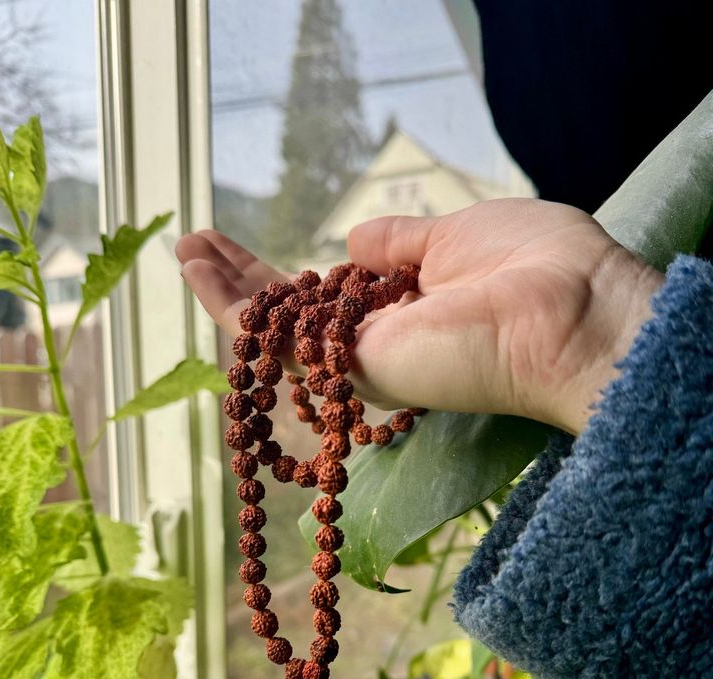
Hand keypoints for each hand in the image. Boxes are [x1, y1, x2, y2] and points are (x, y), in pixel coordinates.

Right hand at [177, 199, 662, 433]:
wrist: (568, 312)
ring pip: (279, 332)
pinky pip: (283, 340)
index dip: (289, 270)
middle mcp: (379, 340)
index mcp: (407, 306)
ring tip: (184, 252)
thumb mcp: (452, 234)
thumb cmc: (531, 265)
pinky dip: (235, 308)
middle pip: (296, 315)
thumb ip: (397, 242)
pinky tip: (198, 274)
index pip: (331, 291)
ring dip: (227, 292)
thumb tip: (351, 240)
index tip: (249, 246)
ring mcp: (364, 361)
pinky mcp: (355, 370)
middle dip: (245, 281)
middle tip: (196, 247)